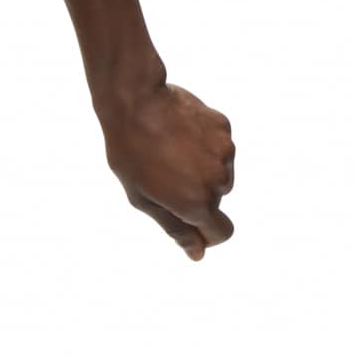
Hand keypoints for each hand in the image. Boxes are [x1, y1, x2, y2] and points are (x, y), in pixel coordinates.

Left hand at [100, 73, 235, 259]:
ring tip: (172, 153)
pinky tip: (181, 136)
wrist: (136, 103)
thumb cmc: (131, 154)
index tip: (191, 225)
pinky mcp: (224, 129)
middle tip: (165, 176)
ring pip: (220, 174)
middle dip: (197, 197)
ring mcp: (224, 152)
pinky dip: (206, 147)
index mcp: (196, 203)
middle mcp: (217, 180)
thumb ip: (175, 228)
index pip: (221, 233)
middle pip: (217, 202)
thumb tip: (198, 253)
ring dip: (202, 171)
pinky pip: (220, 149)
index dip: (207, 234)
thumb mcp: (143, 199)